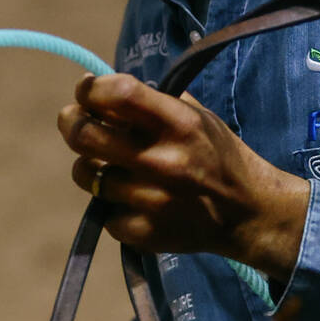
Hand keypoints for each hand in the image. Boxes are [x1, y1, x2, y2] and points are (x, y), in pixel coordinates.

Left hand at [57, 73, 308, 283]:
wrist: (248, 213)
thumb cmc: (217, 155)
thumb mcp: (198, 116)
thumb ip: (154, 101)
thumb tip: (101, 88)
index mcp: (180, 123)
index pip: (118, 93)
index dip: (91, 89)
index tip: (86, 92)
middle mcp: (164, 161)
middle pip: (86, 136)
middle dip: (71, 122)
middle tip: (73, 121)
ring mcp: (152, 200)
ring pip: (86, 175)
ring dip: (89, 166)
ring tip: (104, 164)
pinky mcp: (145, 233)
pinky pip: (104, 212)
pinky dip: (111, 204)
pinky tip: (130, 199)